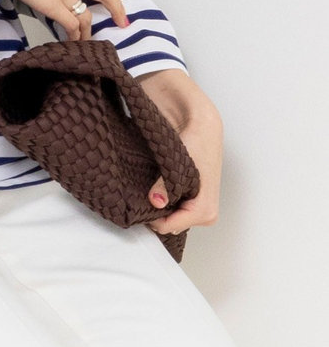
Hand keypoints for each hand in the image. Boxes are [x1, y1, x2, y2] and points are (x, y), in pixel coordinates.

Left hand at [136, 69, 223, 235]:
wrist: (199, 120)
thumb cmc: (197, 139)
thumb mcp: (180, 163)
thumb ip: (166, 185)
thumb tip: (157, 202)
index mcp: (206, 209)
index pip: (171, 226)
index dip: (153, 217)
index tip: (140, 201)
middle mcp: (203, 212)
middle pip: (169, 223)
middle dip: (154, 212)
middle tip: (141, 192)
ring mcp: (194, 204)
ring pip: (167, 215)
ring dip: (155, 203)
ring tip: (146, 184)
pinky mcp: (186, 194)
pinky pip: (168, 206)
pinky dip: (158, 197)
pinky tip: (150, 184)